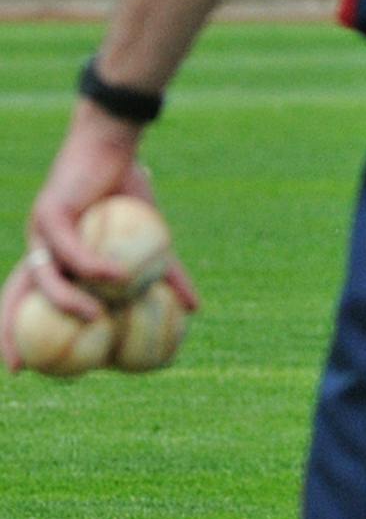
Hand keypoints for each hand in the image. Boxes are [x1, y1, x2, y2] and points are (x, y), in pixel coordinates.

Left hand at [2, 104, 198, 372]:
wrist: (115, 146)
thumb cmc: (130, 190)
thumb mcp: (152, 242)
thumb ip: (165, 275)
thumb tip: (194, 309)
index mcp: (55, 258)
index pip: (32, 305)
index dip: (23, 336)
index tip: (25, 372)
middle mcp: (39, 249)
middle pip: (17, 298)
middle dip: (9, 333)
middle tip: (18, 369)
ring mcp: (40, 233)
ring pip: (45, 278)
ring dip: (69, 302)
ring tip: (98, 317)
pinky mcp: (51, 214)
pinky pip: (73, 250)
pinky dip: (94, 267)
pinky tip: (117, 276)